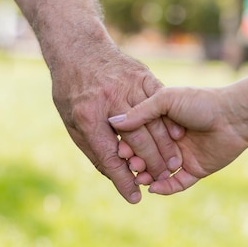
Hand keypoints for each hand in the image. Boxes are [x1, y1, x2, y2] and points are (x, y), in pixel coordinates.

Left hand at [51, 42, 182, 203]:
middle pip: (137, 141)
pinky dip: (169, 122)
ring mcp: (128, 86)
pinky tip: (176, 138)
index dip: (123, 180)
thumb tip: (113, 175)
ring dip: (165, 147)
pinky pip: (161, 103)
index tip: (134, 197)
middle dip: (151, 165)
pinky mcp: (143, 75)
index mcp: (87, 116)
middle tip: (161, 180)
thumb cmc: (72, 90)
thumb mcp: (71, 122)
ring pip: (153, 123)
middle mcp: (109, 101)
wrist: (78, 48)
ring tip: (173, 165)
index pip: (108, 156)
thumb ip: (93, 149)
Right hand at [109, 86, 247, 194]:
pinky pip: (176, 183)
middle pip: (145, 157)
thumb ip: (140, 112)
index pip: (137, 137)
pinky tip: (153, 188)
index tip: (120, 150)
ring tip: (140, 178)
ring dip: (147, 176)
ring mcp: (181, 157)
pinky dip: (164, 188)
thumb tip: (113, 121)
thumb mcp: (166, 100)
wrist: (233, 116)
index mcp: (160, 123)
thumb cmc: (201, 102)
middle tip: (131, 164)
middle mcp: (169, 141)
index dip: (127, 145)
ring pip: (158, 172)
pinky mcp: (194, 171)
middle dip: (136, 162)